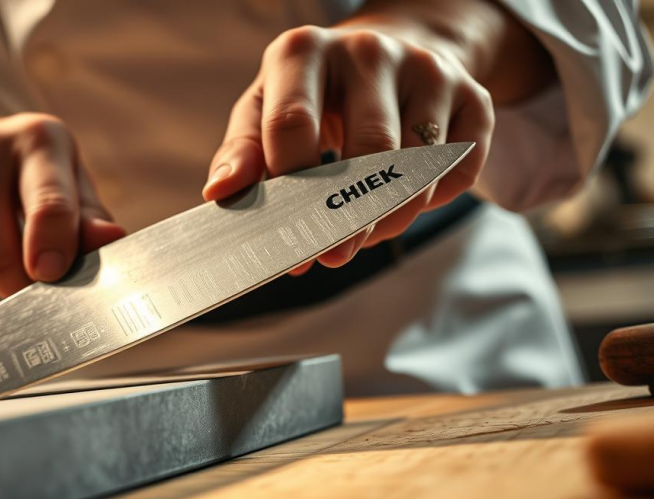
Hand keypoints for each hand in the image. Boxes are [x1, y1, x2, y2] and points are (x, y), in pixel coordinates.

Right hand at [0, 98, 124, 297]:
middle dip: (22, 285)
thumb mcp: (66, 179)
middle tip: (34, 277)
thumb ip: (90, 217)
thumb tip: (112, 240)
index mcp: (36, 139)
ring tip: (2, 256)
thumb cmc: (24, 172)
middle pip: (0, 257)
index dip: (53, 250)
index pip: (49, 204)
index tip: (53, 273)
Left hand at [202, 0, 551, 273]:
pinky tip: (404, 200)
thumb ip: (241, 153)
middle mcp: (369, 51)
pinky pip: (460, 171)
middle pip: (368, 152)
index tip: (287, 237)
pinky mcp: (473, 95)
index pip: (293, 127)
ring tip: (362, 230)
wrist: (383, 55)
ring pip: (418, 170)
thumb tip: (220, 195)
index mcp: (303, 50)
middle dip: (347, 217)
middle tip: (332, 253)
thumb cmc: (309, 94)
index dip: (289, 191)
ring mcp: (427, 69)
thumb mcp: (262, 110)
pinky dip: (431, 202)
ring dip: (389, 218)